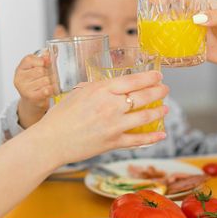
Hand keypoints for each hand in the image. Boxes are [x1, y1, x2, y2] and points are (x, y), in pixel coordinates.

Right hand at [14, 54, 54, 128]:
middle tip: (47, 77)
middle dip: (48, 73)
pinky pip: (46, 90)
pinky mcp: (31, 97)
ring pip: (46, 80)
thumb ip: (43, 59)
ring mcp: (24, 89)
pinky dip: (51, 89)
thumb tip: (48, 52)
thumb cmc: (35, 83)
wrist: (32, 101)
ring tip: (47, 85)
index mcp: (20, 69)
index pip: (30, 59)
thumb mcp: (36, 69)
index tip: (45, 63)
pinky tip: (49, 90)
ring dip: (50, 82)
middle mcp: (19, 79)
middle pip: (40, 70)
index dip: (41, 61)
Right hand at [33, 71, 168, 165]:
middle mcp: (111, 106)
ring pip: (145, 116)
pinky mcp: (114, 142)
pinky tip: (162, 134)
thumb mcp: (78, 93)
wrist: (51, 141)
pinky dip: (153, 137)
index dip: (149, 77)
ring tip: (165, 108)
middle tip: (165, 89)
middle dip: (158, 91)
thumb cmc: (60, 116)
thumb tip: (109, 86)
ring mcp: (115, 125)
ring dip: (159, 111)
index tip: (158, 75)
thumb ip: (96, 88)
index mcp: (102, 90)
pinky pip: (139, 139)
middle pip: (143, 96)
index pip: (133, 80)